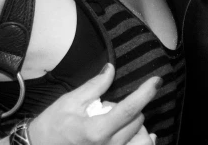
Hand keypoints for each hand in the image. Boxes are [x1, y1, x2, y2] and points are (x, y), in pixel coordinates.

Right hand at [27, 63, 160, 143]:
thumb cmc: (51, 127)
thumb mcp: (70, 101)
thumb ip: (95, 86)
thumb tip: (111, 69)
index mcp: (95, 131)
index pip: (129, 110)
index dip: (146, 93)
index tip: (156, 81)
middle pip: (137, 123)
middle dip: (133, 109)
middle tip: (113, 106)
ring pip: (142, 140)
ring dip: (139, 128)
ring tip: (127, 121)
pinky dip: (143, 142)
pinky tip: (146, 136)